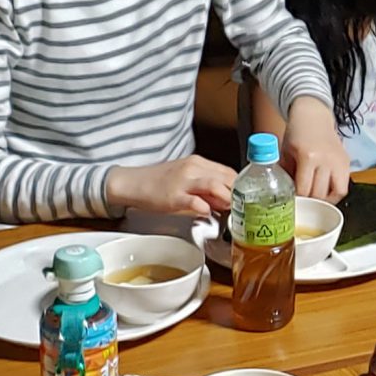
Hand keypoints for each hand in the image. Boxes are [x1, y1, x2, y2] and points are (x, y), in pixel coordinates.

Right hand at [106, 156, 234, 216]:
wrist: (133, 183)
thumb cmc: (158, 182)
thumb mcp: (185, 177)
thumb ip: (206, 186)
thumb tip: (224, 199)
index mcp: (198, 163)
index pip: (228, 171)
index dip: (239, 185)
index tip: (243, 197)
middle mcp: (193, 168)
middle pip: (226, 177)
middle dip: (237, 193)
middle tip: (239, 206)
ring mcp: (184, 182)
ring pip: (215, 185)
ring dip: (226, 198)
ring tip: (228, 209)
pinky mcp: (174, 196)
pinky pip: (195, 201)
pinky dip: (205, 208)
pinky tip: (207, 213)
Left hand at [283, 99, 350, 201]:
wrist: (313, 115)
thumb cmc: (297, 132)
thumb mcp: (286, 153)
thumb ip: (286, 174)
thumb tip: (284, 194)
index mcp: (308, 157)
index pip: (304, 189)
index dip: (297, 200)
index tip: (292, 204)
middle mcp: (326, 160)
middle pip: (319, 194)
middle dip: (310, 203)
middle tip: (302, 205)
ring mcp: (338, 161)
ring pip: (337, 192)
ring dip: (326, 200)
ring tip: (316, 202)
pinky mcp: (346, 162)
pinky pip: (344, 185)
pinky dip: (335, 192)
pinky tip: (326, 193)